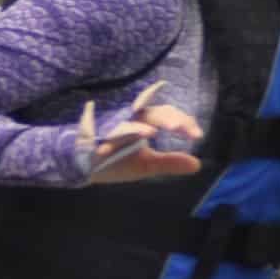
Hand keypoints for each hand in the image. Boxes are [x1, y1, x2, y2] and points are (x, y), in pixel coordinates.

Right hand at [80, 81, 203, 183]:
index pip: (166, 116)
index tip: (197, 135)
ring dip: (152, 122)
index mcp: (143, 123)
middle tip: (186, 128)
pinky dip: (129, 131)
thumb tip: (197, 164)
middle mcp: (131, 119)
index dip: (183, 123)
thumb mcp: (146, 165)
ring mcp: (116, 125)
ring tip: (168, 128)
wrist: (82, 166)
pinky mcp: (102, 134)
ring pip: (136, 118)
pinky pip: (117, 131)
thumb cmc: (114, 160)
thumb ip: (169, 162)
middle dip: (171, 118)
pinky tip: (145, 134)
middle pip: (154, 112)